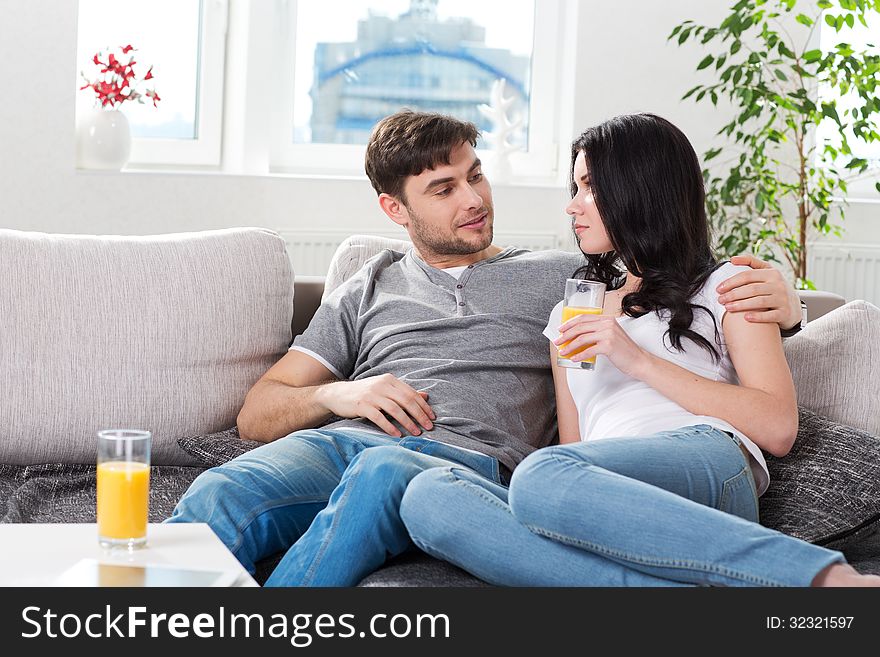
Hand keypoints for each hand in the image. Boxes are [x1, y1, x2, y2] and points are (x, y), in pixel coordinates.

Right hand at [317, 374, 434, 437]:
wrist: (337, 395)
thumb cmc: (365, 393)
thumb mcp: (384, 389)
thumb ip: (403, 392)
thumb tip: (425, 396)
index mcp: (389, 380)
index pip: (411, 393)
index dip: (424, 406)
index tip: (432, 417)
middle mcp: (382, 385)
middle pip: (406, 401)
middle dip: (420, 415)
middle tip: (428, 427)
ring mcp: (371, 395)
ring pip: (395, 409)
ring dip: (408, 422)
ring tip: (416, 433)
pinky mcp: (362, 405)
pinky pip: (379, 418)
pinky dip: (390, 427)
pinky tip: (397, 435)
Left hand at [554, 314, 650, 378]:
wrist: (639, 360)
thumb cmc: (624, 350)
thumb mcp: (611, 335)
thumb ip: (597, 332)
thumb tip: (576, 337)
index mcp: (607, 319)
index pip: (583, 318)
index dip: (569, 323)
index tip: (560, 330)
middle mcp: (607, 324)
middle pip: (580, 327)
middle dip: (565, 335)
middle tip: (557, 342)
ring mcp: (608, 334)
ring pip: (582, 338)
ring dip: (569, 346)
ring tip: (562, 351)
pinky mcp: (609, 345)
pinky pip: (589, 350)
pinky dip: (579, 355)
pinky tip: (574, 358)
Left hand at [717, 255, 800, 329]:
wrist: (794, 306)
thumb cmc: (774, 287)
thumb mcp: (767, 272)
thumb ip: (751, 262)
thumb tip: (732, 259)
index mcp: (771, 273)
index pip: (747, 275)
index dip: (731, 282)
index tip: (719, 289)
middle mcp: (778, 285)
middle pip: (752, 289)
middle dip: (733, 294)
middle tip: (720, 300)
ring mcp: (782, 299)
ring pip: (759, 302)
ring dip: (741, 305)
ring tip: (727, 308)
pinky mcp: (785, 313)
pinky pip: (770, 315)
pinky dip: (758, 317)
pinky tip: (746, 318)